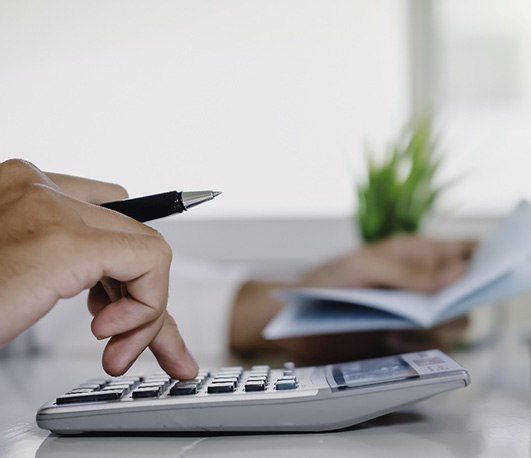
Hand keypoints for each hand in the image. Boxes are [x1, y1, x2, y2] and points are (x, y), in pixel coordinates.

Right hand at [0, 159, 197, 378]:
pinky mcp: (66, 240)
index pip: (109, 213)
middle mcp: (38, 188)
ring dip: (147, 310)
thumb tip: (118, 293)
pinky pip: (150, 261)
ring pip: (147, 248)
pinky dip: (148, 306)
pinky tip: (110, 335)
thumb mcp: (24, 276)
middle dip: (144, 297)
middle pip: (130, 236)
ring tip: (116, 348)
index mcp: (23, 192)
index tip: (123, 304)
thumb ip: (68, 268)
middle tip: (128, 343)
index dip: (125, 266)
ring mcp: (52, 208)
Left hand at [230, 234, 474, 361]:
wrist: (297, 321)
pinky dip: (418, 346)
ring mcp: (413, 314)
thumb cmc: (325, 281)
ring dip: (435, 330)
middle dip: (457, 305)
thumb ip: (408, 271)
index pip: (462, 251)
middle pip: (465, 295)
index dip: (479, 260)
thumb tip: (458, 272)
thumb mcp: (364, 266)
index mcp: (414, 255)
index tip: (478, 275)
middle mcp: (420, 285)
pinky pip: (431, 347)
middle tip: (433, 312)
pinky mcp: (404, 341)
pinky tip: (390, 341)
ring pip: (453, 324)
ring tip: (397, 331)